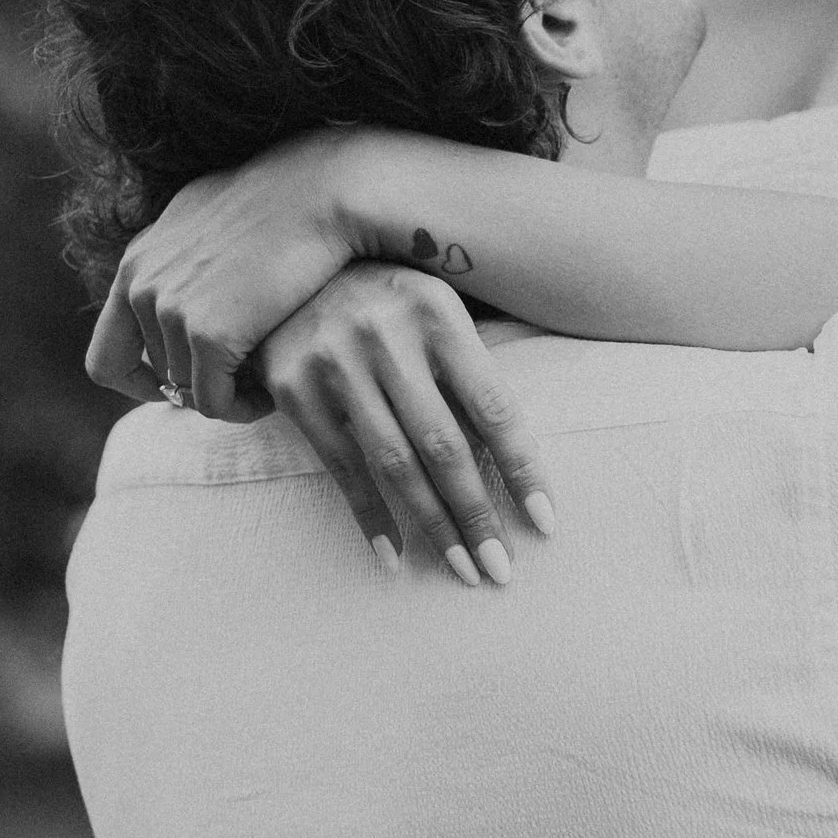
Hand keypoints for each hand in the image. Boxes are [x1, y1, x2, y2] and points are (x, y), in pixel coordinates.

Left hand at [87, 130, 373, 414]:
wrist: (321, 191)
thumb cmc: (283, 201)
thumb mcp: (209, 217)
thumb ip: (180, 255)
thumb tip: (179, 289)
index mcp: (136, 263)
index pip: (106, 356)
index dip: (140, 384)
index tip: (182, 385)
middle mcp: (143, 287)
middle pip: (161, 378)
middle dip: (204, 383)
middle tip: (249, 378)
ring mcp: (171, 311)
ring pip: (189, 392)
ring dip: (228, 394)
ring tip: (269, 376)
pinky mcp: (209, 335)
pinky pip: (215, 404)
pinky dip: (243, 408)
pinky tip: (273, 392)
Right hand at [258, 263, 556, 583]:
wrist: (292, 267)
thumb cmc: (388, 300)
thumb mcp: (436, 312)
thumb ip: (470, 371)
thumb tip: (518, 459)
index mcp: (439, 315)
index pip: (494, 407)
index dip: (522, 469)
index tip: (545, 522)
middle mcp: (387, 337)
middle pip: (444, 445)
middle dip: (476, 514)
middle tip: (500, 570)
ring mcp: (337, 362)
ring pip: (395, 463)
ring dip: (433, 525)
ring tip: (463, 569)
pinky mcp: (296, 388)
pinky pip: (341, 466)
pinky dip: (370, 515)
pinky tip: (394, 554)